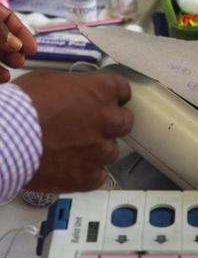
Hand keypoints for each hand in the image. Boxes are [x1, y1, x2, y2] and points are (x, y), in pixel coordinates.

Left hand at [0, 5, 36, 81]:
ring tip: (13, 71)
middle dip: (14, 51)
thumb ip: (0, 31)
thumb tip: (15, 44)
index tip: (32, 48)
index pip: (5, 17)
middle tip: (20, 61)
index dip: (20, 32)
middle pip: (2, 38)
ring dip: (6, 63)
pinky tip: (3, 77)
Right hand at [14, 70, 132, 191]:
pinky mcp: (90, 176)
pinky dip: (85, 172)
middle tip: (89, 127)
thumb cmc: (20, 106)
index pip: (123, 91)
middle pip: (125, 122)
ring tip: (69, 150)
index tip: (105, 102)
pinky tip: (67, 167)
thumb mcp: (48, 81)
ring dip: (96, 150)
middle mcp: (109, 120)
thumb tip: (81, 95)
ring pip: (110, 151)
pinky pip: (98, 175)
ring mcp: (102, 151)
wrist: (4, 138)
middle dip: (111, 123)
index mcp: (101, 91)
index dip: (113, 97)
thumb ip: (75, 88)